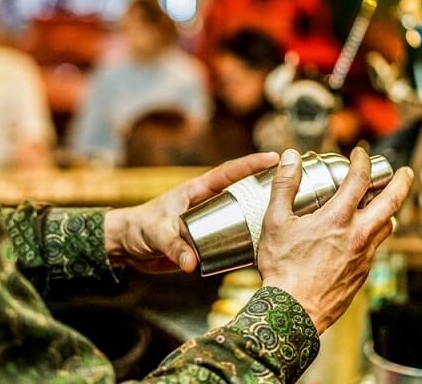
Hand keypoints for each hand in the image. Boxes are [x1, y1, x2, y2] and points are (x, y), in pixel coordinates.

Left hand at [104, 152, 279, 273]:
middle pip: (242, 192)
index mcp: (197, 190)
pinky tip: (264, 250)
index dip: (252, 164)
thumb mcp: (156, 233)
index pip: (229, 173)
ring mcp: (209, 221)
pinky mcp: (207, 241)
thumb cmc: (138, 228)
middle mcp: (207, 203)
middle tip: (294, 187)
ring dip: (260, 218)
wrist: (128, 246)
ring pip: (240, 216)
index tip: (275, 158)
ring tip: (288, 219)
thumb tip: (192, 263)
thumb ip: (174, 246)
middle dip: (266, 187)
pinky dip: (245, 242)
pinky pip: (231, 238)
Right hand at [258, 147, 412, 333]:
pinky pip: (376, 248)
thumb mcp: (275, 221)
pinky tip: (362, 235)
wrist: (293, 311)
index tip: (360, 154)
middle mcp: (358, 236)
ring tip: (384, 203)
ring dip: (389, 210)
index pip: (359, 180)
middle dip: (401, 182)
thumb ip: (284, 186)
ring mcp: (364, 256)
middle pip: (392, 202)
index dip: (362, 161)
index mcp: (338, 219)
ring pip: (387, 227)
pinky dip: (375, 234)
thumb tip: (290, 158)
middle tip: (405, 172)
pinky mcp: (362, 274)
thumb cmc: (282, 268)